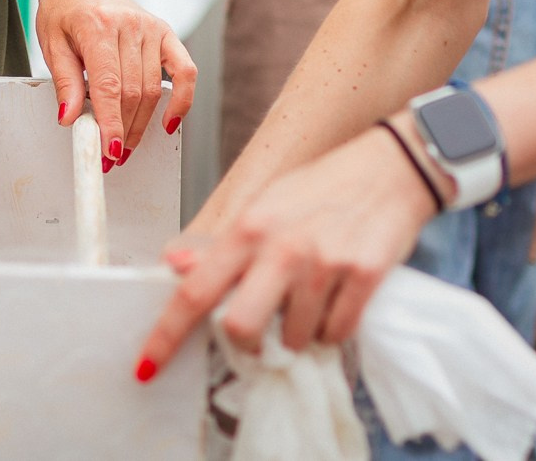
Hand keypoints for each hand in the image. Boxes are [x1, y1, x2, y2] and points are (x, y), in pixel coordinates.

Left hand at [33, 0, 197, 169]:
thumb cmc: (64, 9)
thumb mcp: (51, 42)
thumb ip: (64, 81)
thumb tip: (69, 118)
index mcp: (96, 25)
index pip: (108, 85)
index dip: (110, 122)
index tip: (107, 149)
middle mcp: (128, 25)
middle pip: (133, 92)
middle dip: (122, 130)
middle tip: (110, 156)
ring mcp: (150, 28)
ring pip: (153, 90)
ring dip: (141, 125)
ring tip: (125, 145)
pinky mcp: (165, 33)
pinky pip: (184, 71)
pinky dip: (182, 100)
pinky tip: (169, 122)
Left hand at [135, 126, 433, 376]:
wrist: (389, 169)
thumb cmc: (319, 189)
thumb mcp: (264, 206)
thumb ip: (223, 242)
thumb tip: (176, 265)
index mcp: (248, 228)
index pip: (194, 291)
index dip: (167, 335)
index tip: (146, 366)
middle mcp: (281, 248)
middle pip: (241, 328)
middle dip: (248, 342)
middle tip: (261, 331)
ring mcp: (324, 264)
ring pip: (296, 339)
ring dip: (300, 333)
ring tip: (310, 298)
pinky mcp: (365, 277)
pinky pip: (338, 333)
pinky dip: (334, 328)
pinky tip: (337, 298)